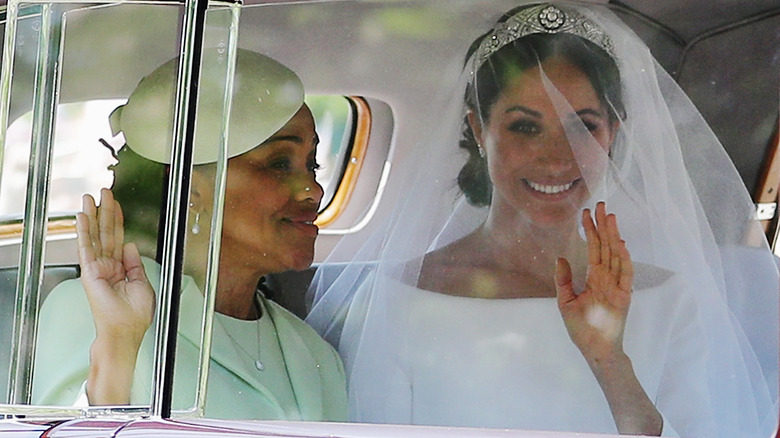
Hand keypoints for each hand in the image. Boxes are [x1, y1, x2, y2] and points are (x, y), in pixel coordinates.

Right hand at [78, 189, 154, 404]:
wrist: (124, 334)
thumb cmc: (134, 318)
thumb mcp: (143, 285)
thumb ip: (136, 264)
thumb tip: (131, 245)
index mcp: (122, 270)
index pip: (120, 240)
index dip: (119, 222)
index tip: (117, 205)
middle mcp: (108, 267)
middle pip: (107, 234)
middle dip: (106, 212)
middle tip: (105, 192)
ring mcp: (97, 269)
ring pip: (95, 236)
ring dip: (93, 216)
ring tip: (90, 196)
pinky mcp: (90, 273)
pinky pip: (87, 248)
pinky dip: (84, 231)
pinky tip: (83, 216)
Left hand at [555, 201, 632, 363]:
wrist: (594, 349)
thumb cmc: (581, 329)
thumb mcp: (566, 302)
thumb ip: (563, 280)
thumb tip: (560, 258)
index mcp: (594, 278)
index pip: (593, 249)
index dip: (591, 231)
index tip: (586, 213)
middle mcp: (607, 278)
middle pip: (606, 247)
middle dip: (603, 225)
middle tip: (600, 204)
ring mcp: (617, 286)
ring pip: (616, 255)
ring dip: (613, 236)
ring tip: (609, 216)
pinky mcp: (624, 296)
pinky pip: (626, 275)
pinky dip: (624, 259)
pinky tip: (621, 244)